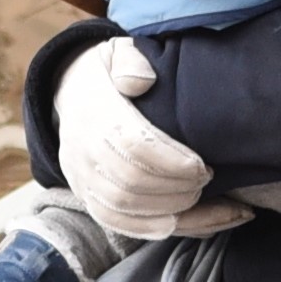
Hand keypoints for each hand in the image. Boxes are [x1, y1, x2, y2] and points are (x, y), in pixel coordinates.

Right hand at [60, 42, 242, 240]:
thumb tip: (142, 81)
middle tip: (209, 180)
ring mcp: (82, 179)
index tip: (204, 165)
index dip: (173, 162)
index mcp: (94, 113)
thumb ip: (130, 61)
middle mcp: (82, 150)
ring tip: (210, 201)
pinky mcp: (88, 199)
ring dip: (175, 212)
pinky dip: (160, 228)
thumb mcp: (117, 52)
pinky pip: (121, 225)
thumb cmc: (108, 74)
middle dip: (178, 189)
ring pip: (126, 211)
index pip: (132, 146)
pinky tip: (193, 222)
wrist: (70, 94)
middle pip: (131, 185)